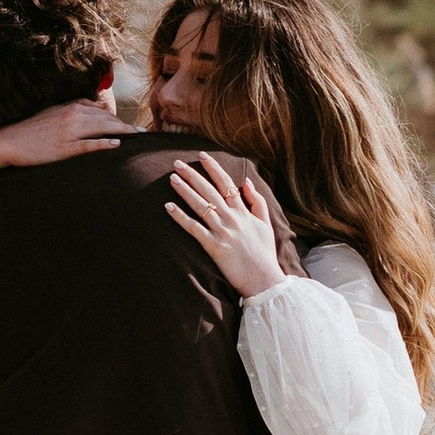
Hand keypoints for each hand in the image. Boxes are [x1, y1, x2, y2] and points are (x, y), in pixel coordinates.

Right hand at [0, 96, 129, 176]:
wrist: (9, 141)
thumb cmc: (31, 129)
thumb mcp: (53, 112)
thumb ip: (74, 108)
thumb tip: (95, 106)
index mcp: (70, 107)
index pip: (102, 110)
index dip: (118, 118)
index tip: (131, 125)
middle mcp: (72, 116)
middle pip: (106, 118)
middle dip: (126, 125)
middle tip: (142, 133)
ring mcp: (69, 132)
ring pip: (102, 128)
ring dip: (122, 132)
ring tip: (137, 137)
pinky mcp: (64, 148)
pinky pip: (89, 144)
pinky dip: (105, 144)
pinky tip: (117, 145)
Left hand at [166, 149, 285, 299]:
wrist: (263, 279)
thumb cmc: (264, 253)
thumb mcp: (266, 224)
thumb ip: (257, 201)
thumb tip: (246, 181)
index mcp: (243, 212)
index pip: (226, 183)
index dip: (213, 168)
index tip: (202, 155)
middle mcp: (231, 218)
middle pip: (209, 190)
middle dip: (192, 175)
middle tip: (177, 163)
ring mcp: (221, 231)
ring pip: (200, 205)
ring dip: (184, 190)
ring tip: (172, 179)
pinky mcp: (213, 246)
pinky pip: (193, 229)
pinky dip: (180, 217)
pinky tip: (168, 207)